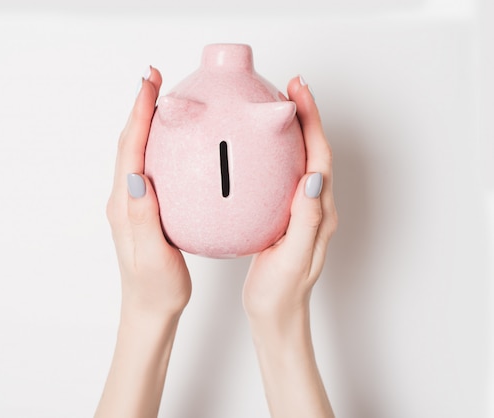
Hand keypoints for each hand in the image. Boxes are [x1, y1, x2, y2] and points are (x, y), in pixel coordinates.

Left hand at [106, 66, 191, 318]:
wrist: (149, 309)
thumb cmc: (154, 288)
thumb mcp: (151, 257)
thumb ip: (143, 218)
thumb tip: (136, 177)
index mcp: (125, 205)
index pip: (130, 150)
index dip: (138, 114)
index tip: (148, 84)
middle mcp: (124, 199)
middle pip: (129, 143)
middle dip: (140, 108)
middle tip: (154, 79)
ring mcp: (133, 203)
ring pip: (136, 153)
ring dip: (145, 122)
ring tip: (161, 99)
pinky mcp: (144, 209)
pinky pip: (148, 167)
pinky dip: (156, 144)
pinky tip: (175, 142)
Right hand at [243, 75, 337, 323]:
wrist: (276, 315)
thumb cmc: (282, 292)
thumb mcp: (294, 257)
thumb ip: (306, 219)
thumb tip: (313, 178)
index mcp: (320, 212)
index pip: (320, 157)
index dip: (312, 121)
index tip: (299, 92)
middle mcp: (316, 206)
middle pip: (315, 150)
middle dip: (306, 116)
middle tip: (289, 88)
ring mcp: (302, 211)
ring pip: (301, 160)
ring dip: (294, 131)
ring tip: (277, 108)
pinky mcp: (286, 217)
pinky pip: (284, 175)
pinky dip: (277, 154)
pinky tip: (258, 150)